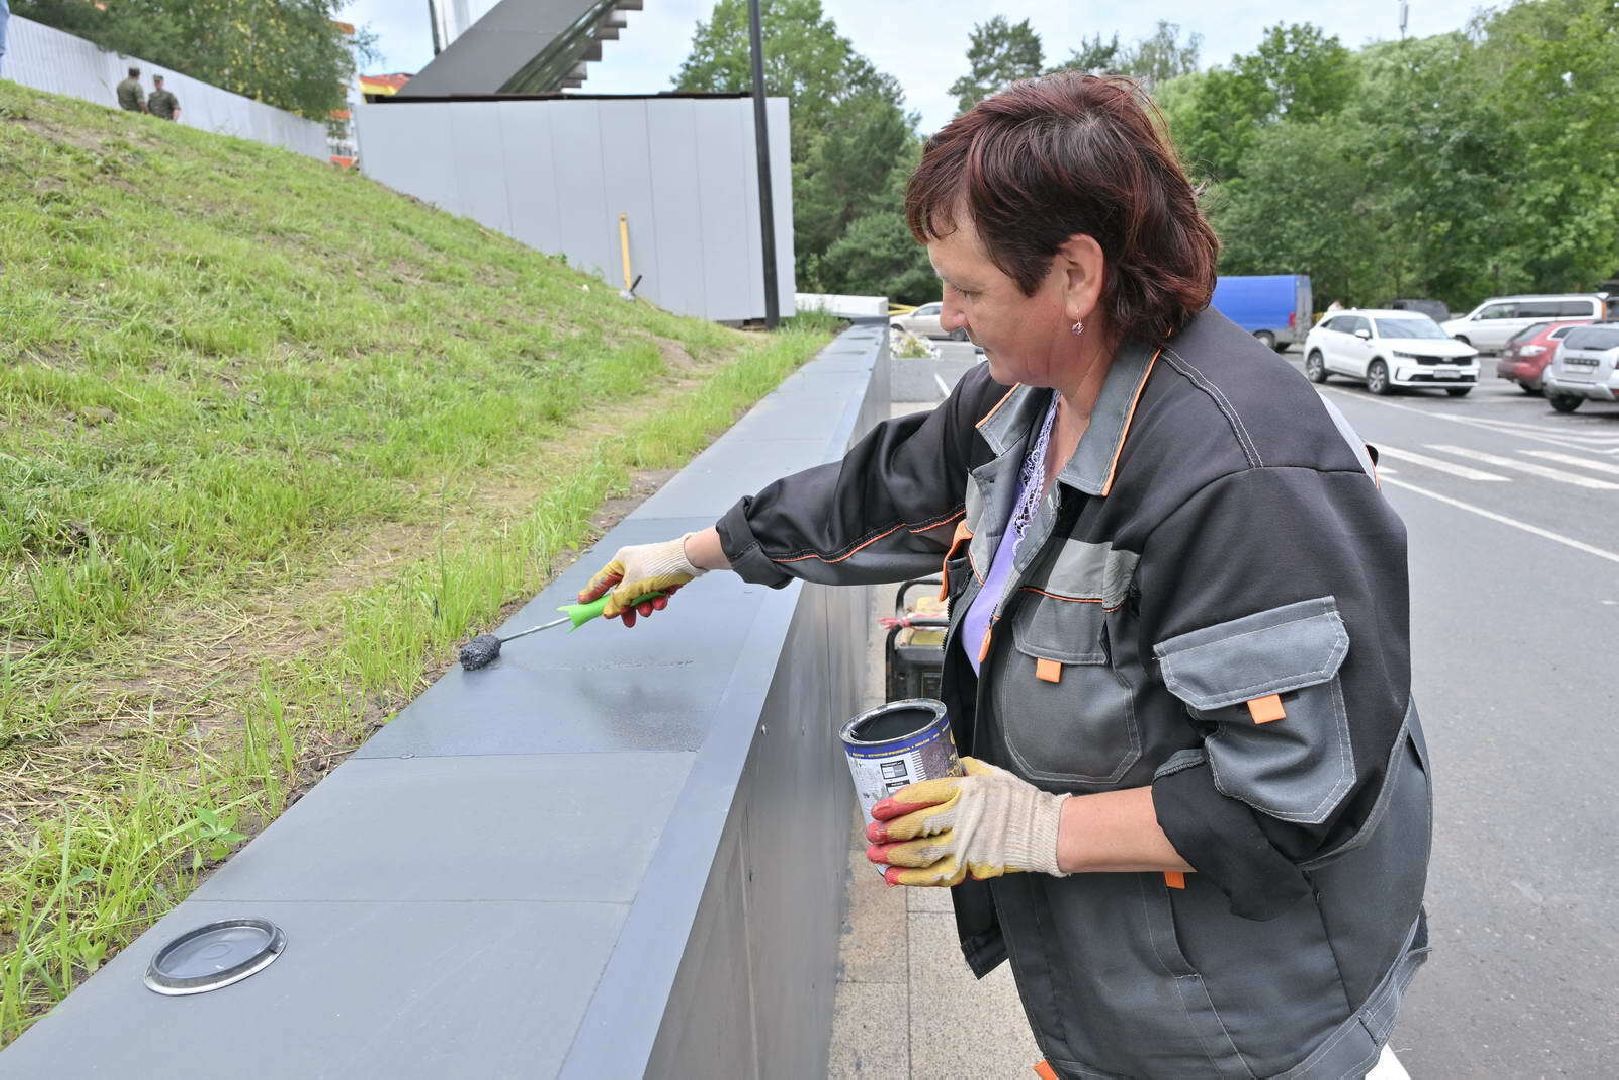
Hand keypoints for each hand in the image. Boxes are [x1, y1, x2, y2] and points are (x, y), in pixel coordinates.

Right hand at [577, 534, 704, 626]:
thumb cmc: (657, 566)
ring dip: (643, 606)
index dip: (591, 593)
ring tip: (648, 610)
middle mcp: (632, 567)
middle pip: (622, 593)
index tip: (582, 605)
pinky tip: (662, 601)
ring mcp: (647, 574)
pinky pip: (653, 595)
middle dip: (626, 608)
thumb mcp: (633, 585)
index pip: (601, 580)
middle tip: (627, 621)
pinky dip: (656, 600)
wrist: (688, 560)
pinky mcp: (661, 580)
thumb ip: (619, 600)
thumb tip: (607, 612)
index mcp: (621, 562)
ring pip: (639, 597)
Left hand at [865, 758, 1067, 886]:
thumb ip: (965, 770)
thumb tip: (946, 761)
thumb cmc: (1018, 801)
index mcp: (964, 790)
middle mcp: (962, 817)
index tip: (877, 808)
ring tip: (875, 857)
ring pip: (920, 854)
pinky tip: (893, 878)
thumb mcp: (991, 774)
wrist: (1045, 832)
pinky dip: (911, 879)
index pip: (921, 795)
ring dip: (893, 857)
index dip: (895, 803)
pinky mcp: (971, 867)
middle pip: (915, 826)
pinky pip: (935, 876)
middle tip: (870, 834)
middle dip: (888, 832)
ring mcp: (966, 845)